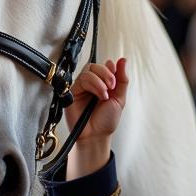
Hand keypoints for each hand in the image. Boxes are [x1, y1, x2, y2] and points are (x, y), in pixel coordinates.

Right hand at [64, 58, 127, 178]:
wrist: (96, 135)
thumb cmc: (106, 120)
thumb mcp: (120, 98)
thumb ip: (122, 79)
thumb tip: (123, 59)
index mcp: (102, 83)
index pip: (104, 66)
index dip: (111, 69)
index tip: (115, 79)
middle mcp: (90, 84)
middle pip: (95, 65)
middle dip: (106, 73)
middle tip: (112, 87)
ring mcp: (81, 88)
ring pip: (88, 71)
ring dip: (100, 82)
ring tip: (105, 95)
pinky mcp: (72, 92)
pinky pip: (81, 80)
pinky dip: (93, 85)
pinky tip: (98, 96)